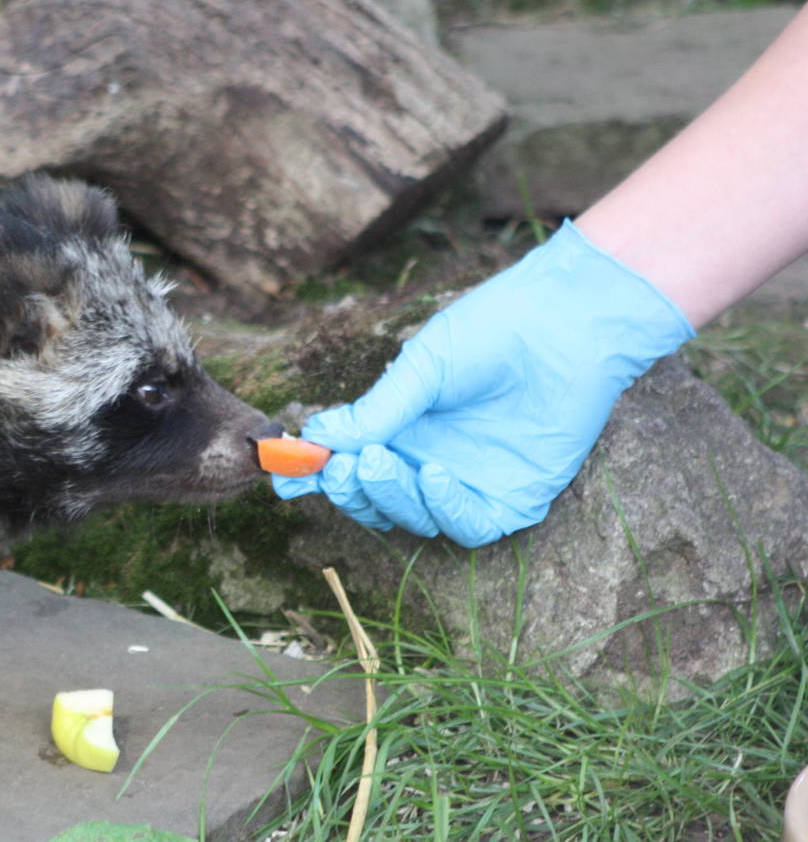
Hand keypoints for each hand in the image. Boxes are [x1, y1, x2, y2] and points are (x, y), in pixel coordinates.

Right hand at [272, 222, 693, 546]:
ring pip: (416, 519)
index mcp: (404, 427)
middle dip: (352, 490)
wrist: (565, 323)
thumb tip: (317, 441)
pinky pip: (468, 526)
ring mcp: (471, 482)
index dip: (318, 476)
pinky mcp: (513, 498)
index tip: (284, 476)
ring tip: (382, 461)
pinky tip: (434, 475)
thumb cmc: (493, 330)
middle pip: (378, 501)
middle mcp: (431, 460)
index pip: (351, 465)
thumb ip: (375, 411)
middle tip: (342, 468)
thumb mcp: (421, 368)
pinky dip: (443, 508)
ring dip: (391, 497)